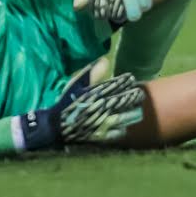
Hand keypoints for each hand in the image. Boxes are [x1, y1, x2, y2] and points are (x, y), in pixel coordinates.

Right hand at [17, 61, 146, 150]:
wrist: (56, 125)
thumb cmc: (66, 101)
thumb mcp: (77, 84)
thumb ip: (92, 73)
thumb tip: (106, 60)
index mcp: (98, 93)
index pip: (119, 86)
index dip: (128, 83)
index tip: (132, 81)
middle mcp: (103, 107)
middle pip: (125, 101)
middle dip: (134, 97)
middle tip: (140, 95)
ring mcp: (103, 123)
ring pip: (125, 117)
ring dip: (132, 113)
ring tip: (136, 111)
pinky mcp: (101, 136)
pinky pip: (117, 133)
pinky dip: (122, 129)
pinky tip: (124, 126)